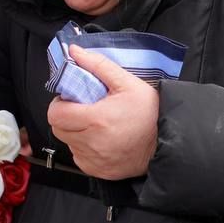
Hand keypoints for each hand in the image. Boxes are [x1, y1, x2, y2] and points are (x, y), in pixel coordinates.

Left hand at [47, 44, 158, 179]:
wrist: (167, 143)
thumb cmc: (149, 112)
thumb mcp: (128, 83)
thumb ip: (98, 65)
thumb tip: (74, 51)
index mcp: (96, 120)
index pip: (56, 114)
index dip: (60, 104)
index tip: (73, 99)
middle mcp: (92, 143)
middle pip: (58, 128)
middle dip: (66, 116)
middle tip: (83, 109)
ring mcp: (94, 160)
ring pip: (67, 142)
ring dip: (74, 131)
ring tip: (94, 124)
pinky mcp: (97, 171)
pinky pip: (78, 156)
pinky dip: (83, 147)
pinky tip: (99, 139)